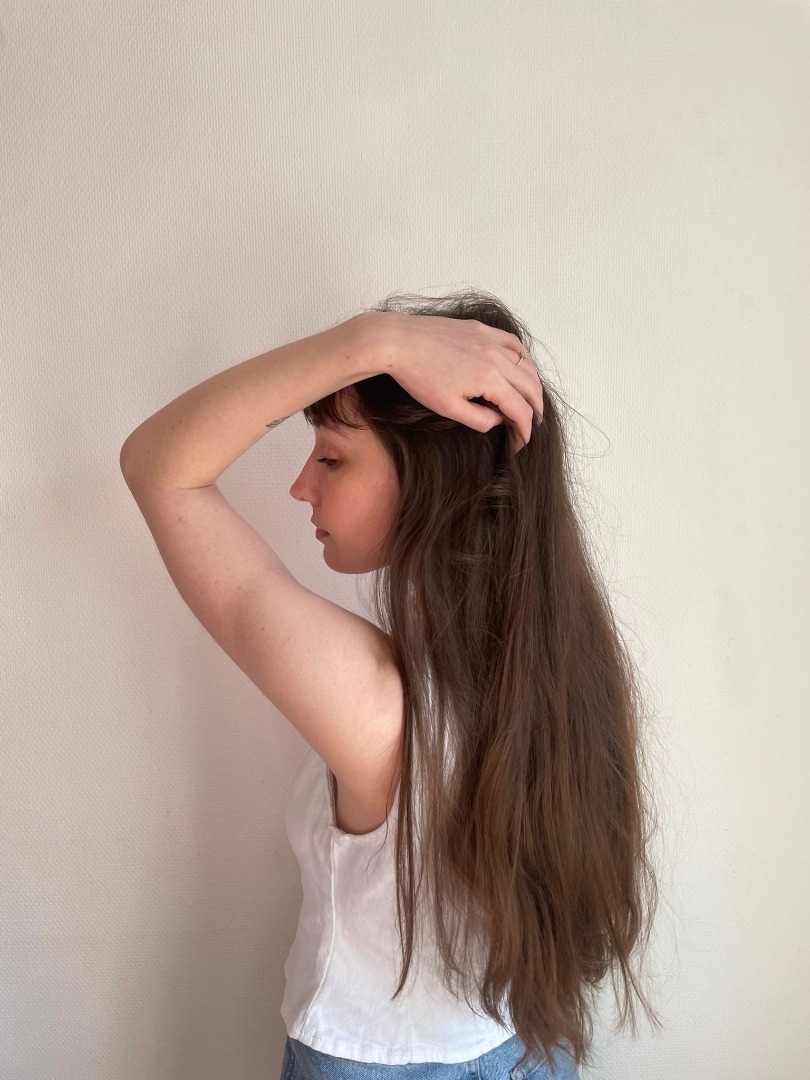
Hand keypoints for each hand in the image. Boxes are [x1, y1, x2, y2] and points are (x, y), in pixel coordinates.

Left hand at [362, 310, 543, 451]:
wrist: (398, 342)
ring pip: (527, 363)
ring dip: (533, 385)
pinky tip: (520, 367)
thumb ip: (480, 419)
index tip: (520, 444)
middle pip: (531, 387)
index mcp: (490, 379)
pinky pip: (513, 342)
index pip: (520, 410)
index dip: (524, 432)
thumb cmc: (418, 377)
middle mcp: (497, 357)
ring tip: (530, 400)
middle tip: (532, 425)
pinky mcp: (481, 329)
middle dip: (535, 410)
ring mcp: (490, 339)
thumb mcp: (449, 408)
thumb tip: (500, 420)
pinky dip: (523, 358)